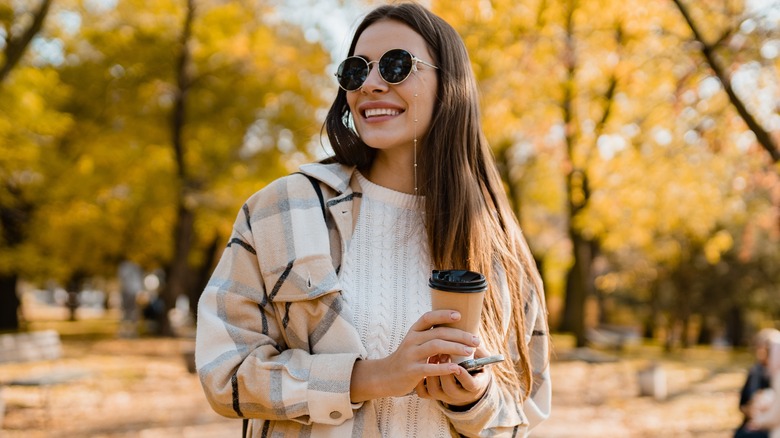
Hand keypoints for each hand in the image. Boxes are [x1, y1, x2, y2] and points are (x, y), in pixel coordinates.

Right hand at [350, 310, 479, 401]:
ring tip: (469, 351)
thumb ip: (430, 336)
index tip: (459, 315)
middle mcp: (411, 340)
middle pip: (438, 333)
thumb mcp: (414, 343)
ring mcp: (410, 355)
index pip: (428, 317)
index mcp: (413, 331)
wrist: (385, 376)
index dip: (443, 314)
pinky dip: (444, 367)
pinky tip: (456, 368)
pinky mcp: (411, 371)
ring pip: (435, 347)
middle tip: (475, 340)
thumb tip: (456, 330)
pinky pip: (430, 367)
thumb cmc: (407, 358)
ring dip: (455, 348)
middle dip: (459, 335)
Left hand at [416, 345, 492, 407]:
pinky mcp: (431, 395)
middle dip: (445, 373)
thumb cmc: (472, 365)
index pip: (470, 384)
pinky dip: (420, 381)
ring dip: (432, 374)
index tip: (459, 365)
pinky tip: (423, 365)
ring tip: (432, 357)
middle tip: (443, 356)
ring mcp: (443, 395)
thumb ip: (479, 353)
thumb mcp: (479, 360)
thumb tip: (479, 344)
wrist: (462, 381)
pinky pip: (423, 392)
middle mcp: (458, 394)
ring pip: (434, 390)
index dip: (464, 376)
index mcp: (473, 386)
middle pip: (450, 389)